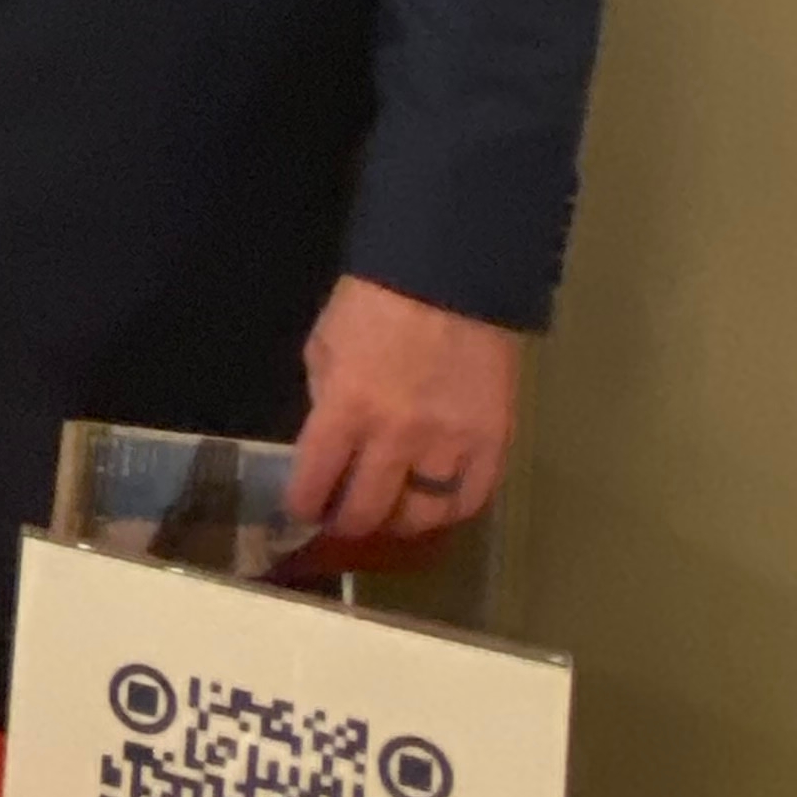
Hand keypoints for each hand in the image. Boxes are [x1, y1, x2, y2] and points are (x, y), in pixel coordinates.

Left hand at [284, 272, 520, 551]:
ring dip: (401, 520)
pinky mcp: (492, 441)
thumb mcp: (325, 345)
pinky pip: (472, 499)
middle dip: (348, 522)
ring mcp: (449, 443)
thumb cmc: (376, 302)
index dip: (304, 505)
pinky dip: (451, 509)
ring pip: (422, 515)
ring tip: (393, 511)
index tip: (304, 508)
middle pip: (368, 512)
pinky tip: (436, 500)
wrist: (451, 274)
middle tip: (345, 517)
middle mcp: (396, 436)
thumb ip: (324, 398)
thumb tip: (330, 448)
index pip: (314, 483)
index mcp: (346, 407)